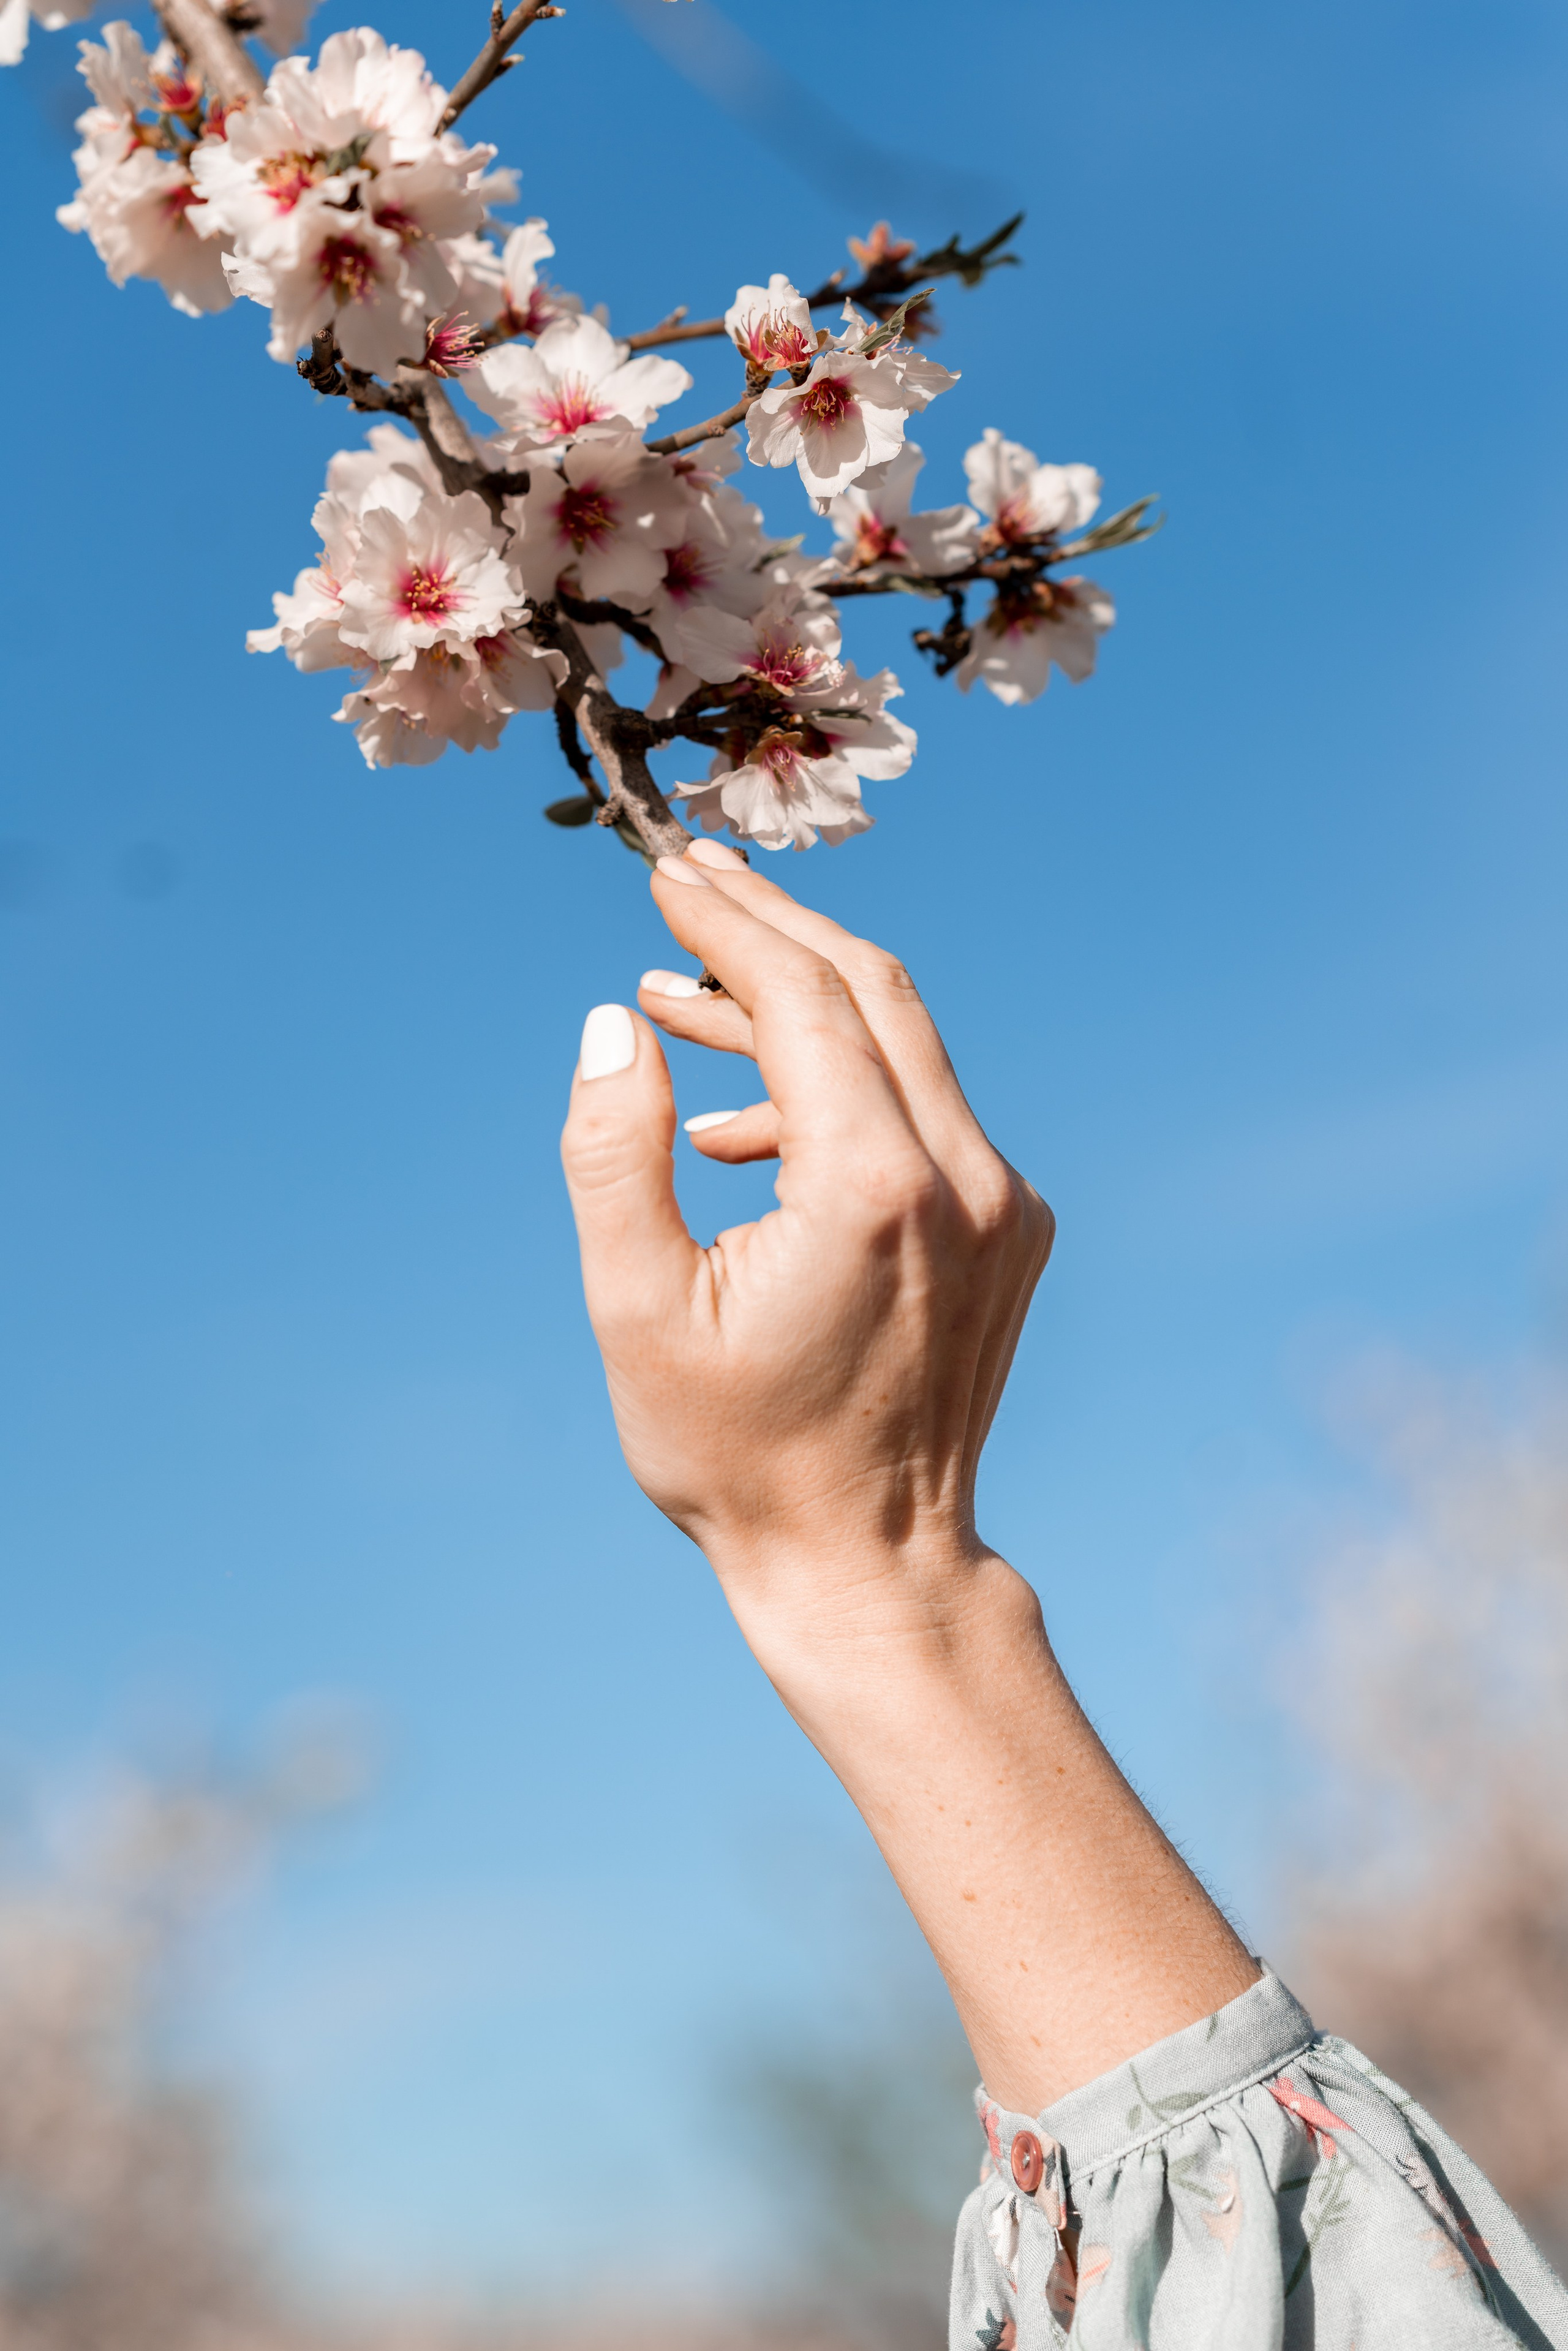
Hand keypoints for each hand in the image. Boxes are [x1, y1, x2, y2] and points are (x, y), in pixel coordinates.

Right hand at [560, 840, 1054, 1611]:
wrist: (868, 1559)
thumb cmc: (736, 1453)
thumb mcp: (636, 1311)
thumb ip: (614, 1154)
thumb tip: (611, 1025)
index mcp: (873, 1190)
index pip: (805, 998)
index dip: (727, 925)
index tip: (663, 873)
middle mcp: (963, 1179)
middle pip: (872, 991)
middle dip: (772, 928)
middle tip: (685, 885)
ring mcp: (1002, 1203)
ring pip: (903, 1044)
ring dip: (794, 1009)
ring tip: (677, 1007)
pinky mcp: (1011, 1227)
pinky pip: (923, 1112)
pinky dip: (835, 1089)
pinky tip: (741, 1131)